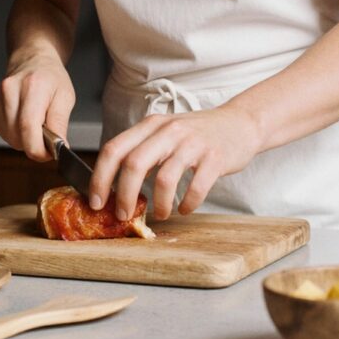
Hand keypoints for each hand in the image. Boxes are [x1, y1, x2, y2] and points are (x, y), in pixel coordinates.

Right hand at [0, 52, 75, 160]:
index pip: (28, 127)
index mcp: (32, 86)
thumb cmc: (51, 78)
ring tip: (36, 123)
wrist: (32, 60)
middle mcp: (10, 91)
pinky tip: (24, 120)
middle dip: (35, 144)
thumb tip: (59, 147)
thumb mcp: (65, 97)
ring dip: (26, 139)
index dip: (38, 149)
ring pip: (11, 138)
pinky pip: (4, 133)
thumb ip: (60, 123)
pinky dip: (16, 134)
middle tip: (48, 136)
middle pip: (18, 136)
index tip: (49, 154)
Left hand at [89, 105, 262, 219]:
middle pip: (134, 164)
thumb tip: (113, 187)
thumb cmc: (197, 134)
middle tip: (124, 215)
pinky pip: (195, 188)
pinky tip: (185, 209)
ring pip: (164, 179)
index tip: (97, 202)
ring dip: (158, 205)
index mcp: (150, 125)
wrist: (241, 123)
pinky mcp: (215, 158)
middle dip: (124, 196)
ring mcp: (192, 143)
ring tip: (160, 214)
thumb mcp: (165, 133)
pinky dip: (187, 204)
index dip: (100, 178)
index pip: (114, 149)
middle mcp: (168, 130)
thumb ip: (141, 152)